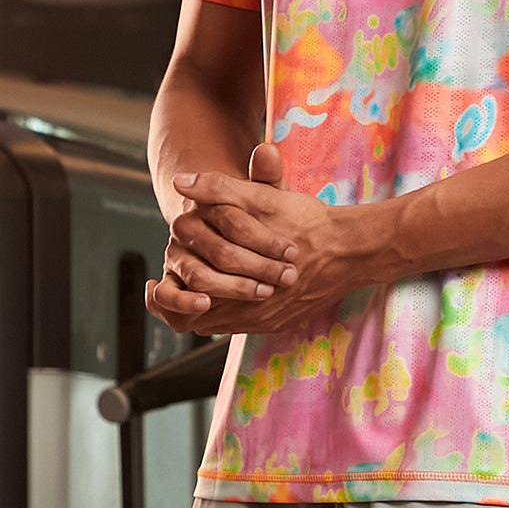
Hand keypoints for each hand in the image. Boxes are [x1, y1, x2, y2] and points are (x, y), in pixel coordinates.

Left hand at [146, 143, 367, 334]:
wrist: (352, 250)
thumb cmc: (308, 221)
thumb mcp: (265, 198)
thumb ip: (221, 189)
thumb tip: (181, 181)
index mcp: (239, 280)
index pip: (185, 304)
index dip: (166, 297)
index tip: (156, 282)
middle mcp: (251, 309)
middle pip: (198, 320)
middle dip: (180, 301)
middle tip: (167, 286)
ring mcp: (266, 320)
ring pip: (219, 325)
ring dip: (204, 306)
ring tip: (195, 288)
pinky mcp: (279, 324)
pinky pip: (241, 326)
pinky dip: (229, 310)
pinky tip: (228, 291)